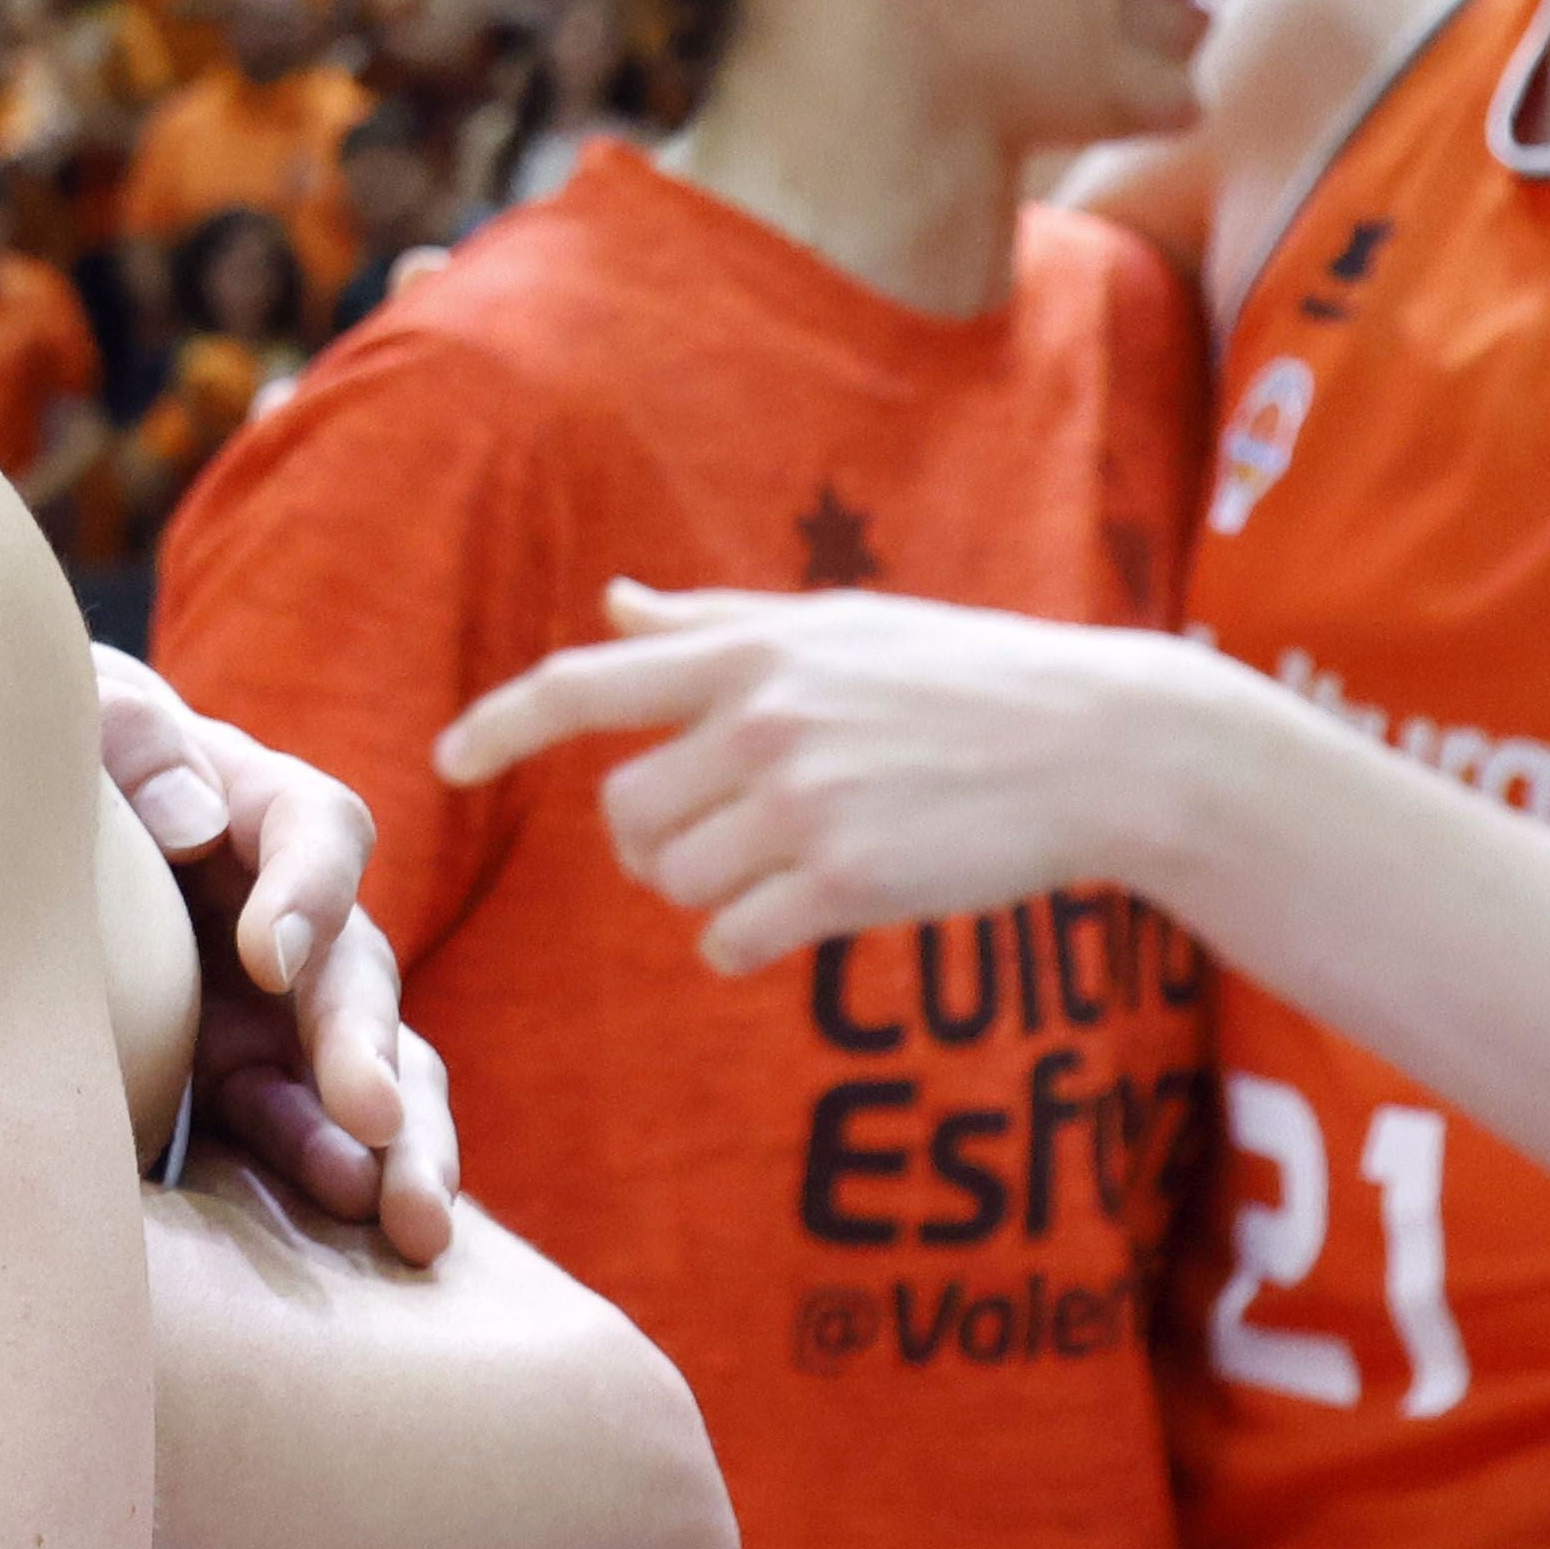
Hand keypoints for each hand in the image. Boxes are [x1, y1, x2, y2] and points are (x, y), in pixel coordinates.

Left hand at [94, 646, 454, 1257]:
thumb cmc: (58, 763)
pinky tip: (352, 1233)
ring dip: (398, 1144)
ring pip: (370, 1067)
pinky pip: (309, 1130)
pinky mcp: (248, 1075)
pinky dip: (332, 1175)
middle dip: (368, 1046)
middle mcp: (291, 908)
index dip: (308, 889)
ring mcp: (280, 1002)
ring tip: (413, 1225)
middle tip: (375, 1118)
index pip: (316, 829)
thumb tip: (200, 825)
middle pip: (357, 969)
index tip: (269, 956)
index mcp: (254, 803)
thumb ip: (132, 741)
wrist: (7, 836)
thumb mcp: (81, 720)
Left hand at [434, 581, 1209, 972]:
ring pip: (675, 884)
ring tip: (800, 859)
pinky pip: (730, 941)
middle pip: (625, 818)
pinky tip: (816, 912)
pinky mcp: (844, 882)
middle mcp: (761, 723)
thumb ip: (712, 627)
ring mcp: (802, 804)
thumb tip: (611, 605)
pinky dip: (753, 943)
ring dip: (715, 891)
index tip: (448, 760)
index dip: (500, 724)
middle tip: (733, 836)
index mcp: (749, 654)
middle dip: (657, 842)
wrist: (1101, 745)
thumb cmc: (965, 677)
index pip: (583, 685)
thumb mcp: (836, 627)